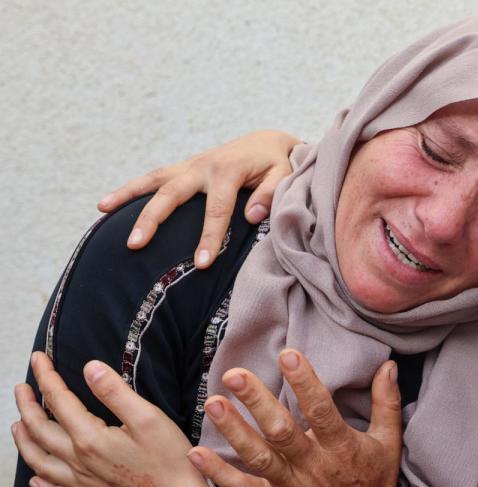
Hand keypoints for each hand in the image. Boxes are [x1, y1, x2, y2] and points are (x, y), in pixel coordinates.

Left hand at [13, 352, 262, 486]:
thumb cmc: (168, 456)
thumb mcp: (147, 417)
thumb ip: (115, 392)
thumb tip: (89, 367)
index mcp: (89, 438)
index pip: (59, 401)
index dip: (46, 377)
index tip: (38, 359)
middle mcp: (78, 461)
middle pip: (41, 431)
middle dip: (27, 406)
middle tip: (21, 388)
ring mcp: (83, 483)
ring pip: (41, 461)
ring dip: (24, 441)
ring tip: (17, 425)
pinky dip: (42, 485)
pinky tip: (35, 479)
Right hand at [98, 130, 300, 268]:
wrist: (267, 141)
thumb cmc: (277, 164)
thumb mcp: (285, 174)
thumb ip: (271, 194)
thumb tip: (251, 216)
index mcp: (229, 171)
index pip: (217, 209)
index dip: (209, 237)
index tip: (201, 264)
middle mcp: (203, 166)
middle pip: (172, 194)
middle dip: (153, 220)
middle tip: (135, 244)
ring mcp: (190, 165)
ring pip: (154, 180)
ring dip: (128, 195)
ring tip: (102, 209)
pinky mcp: (183, 168)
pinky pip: (154, 178)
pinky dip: (131, 189)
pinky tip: (107, 203)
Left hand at [190, 349, 423, 486]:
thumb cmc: (376, 481)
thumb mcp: (389, 440)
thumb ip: (386, 401)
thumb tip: (389, 365)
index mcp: (341, 446)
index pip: (321, 410)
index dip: (305, 382)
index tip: (288, 355)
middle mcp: (313, 465)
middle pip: (281, 430)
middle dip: (256, 401)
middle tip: (235, 375)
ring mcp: (291, 485)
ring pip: (258, 456)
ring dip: (233, 430)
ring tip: (213, 403)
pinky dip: (219, 474)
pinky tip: (196, 454)